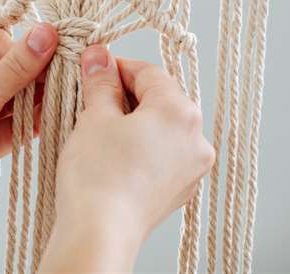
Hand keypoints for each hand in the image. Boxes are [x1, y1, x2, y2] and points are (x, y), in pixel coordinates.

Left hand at [0, 23, 58, 237]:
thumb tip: (46, 32)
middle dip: (33, 76)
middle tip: (66, 77)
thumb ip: (16, 67)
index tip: (48, 60)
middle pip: (5, 70)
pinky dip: (28, 125)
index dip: (20, 50)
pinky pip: (9, 128)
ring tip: (65, 98)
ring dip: (34, 101)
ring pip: (10, 100)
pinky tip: (52, 120)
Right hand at [43, 45, 214, 271]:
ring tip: (101, 126)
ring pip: (163, 127)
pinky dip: (143, 145)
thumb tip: (99, 56)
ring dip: (135, 119)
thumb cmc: (97, 175)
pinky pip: (164, 153)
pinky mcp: (181, 189)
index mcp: (180, 112)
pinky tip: (115, 153)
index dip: (118, 66)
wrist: (100, 233)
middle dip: (127, 94)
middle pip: (161, 99)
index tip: (94, 68)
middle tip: (93, 96)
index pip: (149, 72)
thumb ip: (101, 82)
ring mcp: (192, 167)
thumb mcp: (95, 117)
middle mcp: (196, 138)